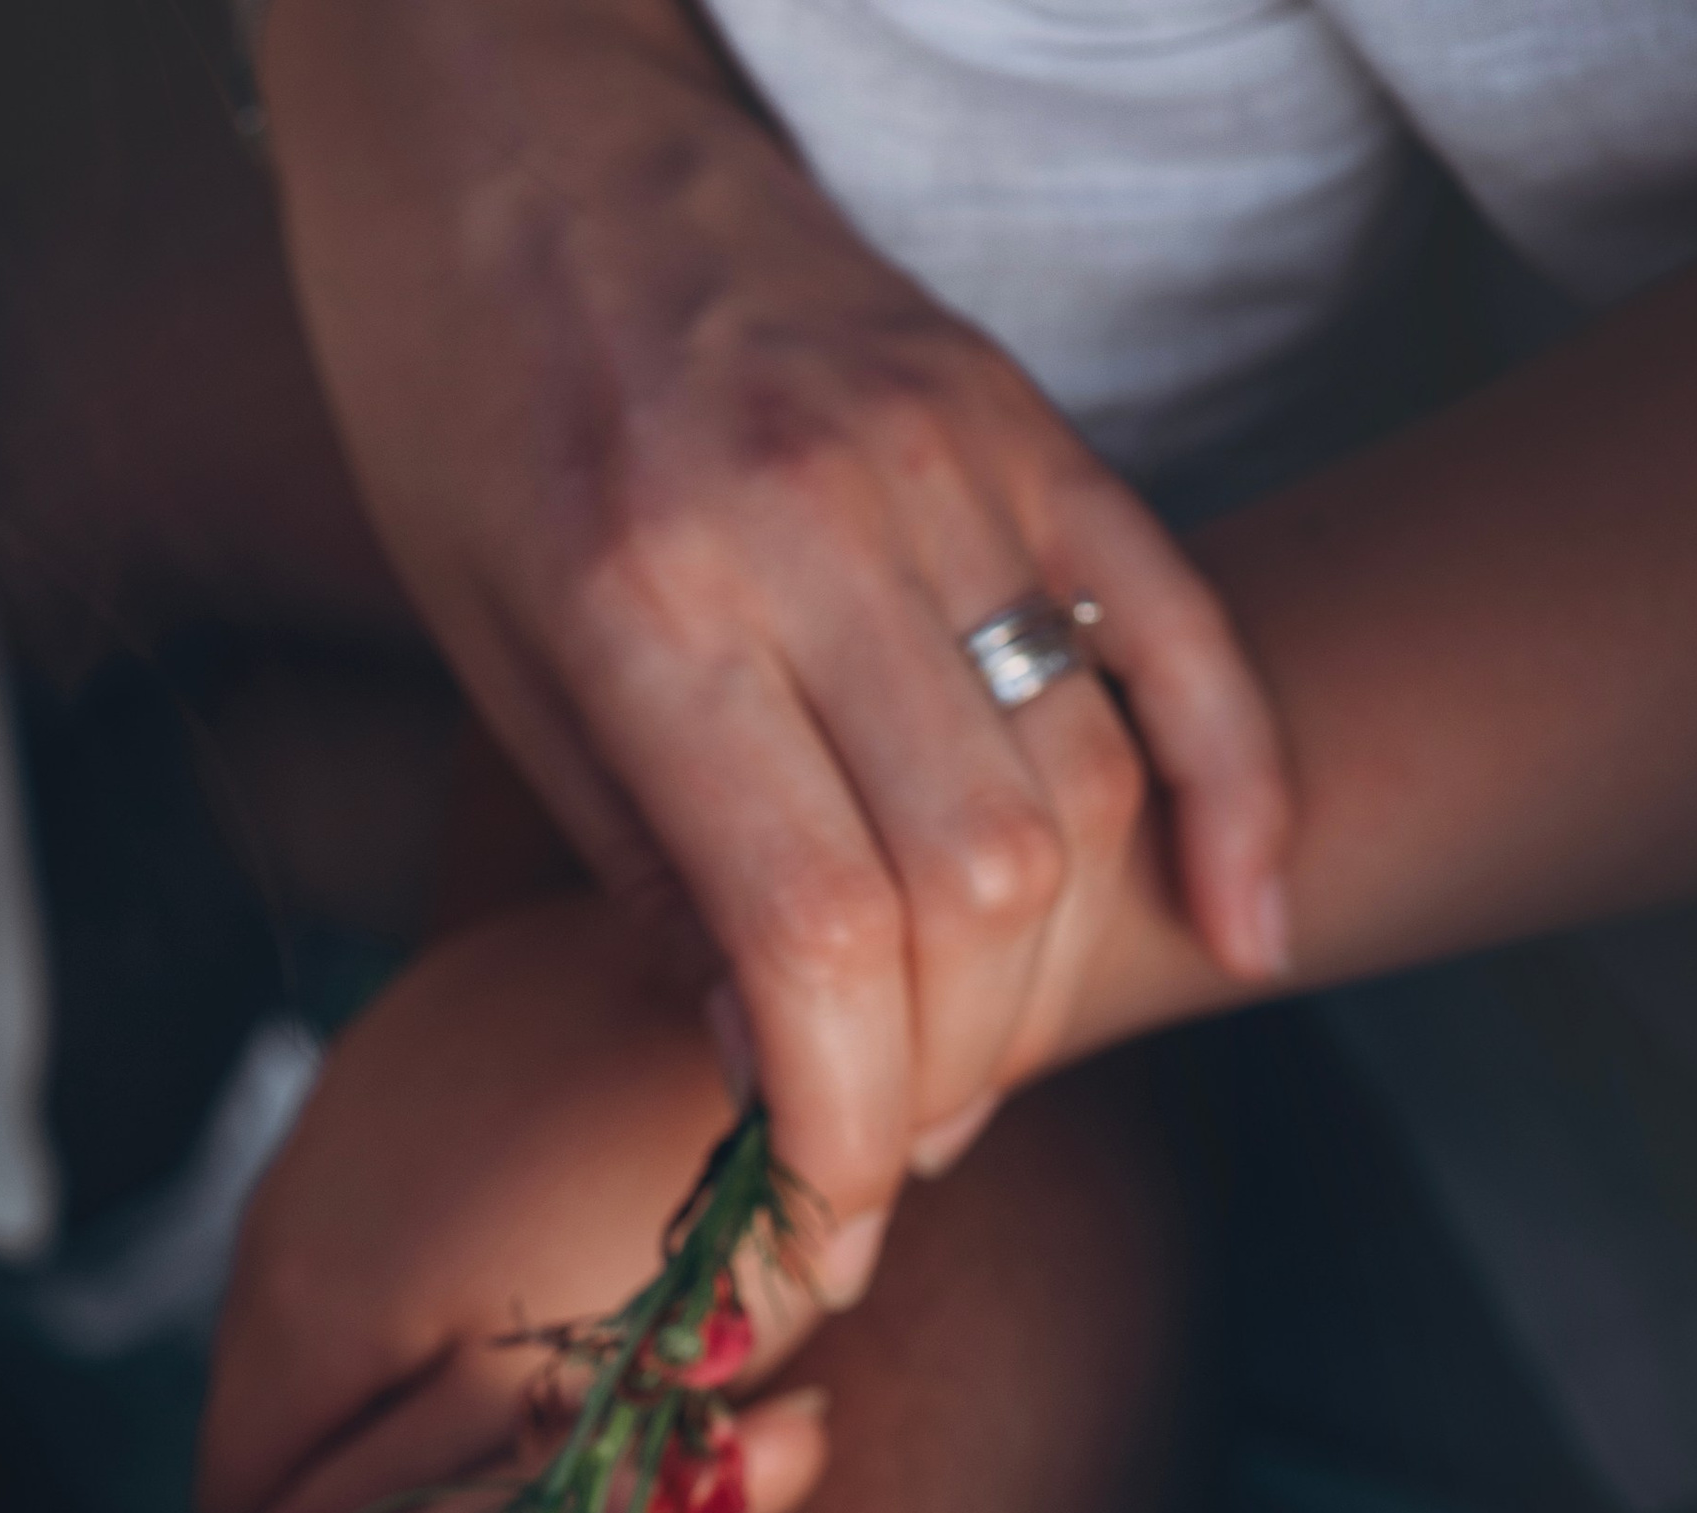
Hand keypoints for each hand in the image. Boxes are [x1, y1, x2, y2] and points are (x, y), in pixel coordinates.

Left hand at [260, 0, 1289, 1266]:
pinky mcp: (1020, 414)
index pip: (813, 930)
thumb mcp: (489, 657)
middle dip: (938, 1081)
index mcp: (647, 596)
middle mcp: (816, 521)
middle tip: (881, 1165)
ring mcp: (947, 453)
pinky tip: (1242, 925)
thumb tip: (773, 1065)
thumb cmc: (454, 391)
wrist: (502, 106)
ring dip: (1041, 981)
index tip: (828, 1218)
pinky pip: (1178, 626)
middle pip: (969, 887)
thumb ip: (643, 865)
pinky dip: (1233, 786)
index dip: (843, 1117)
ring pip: (1073, 789)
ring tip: (963, 1072)